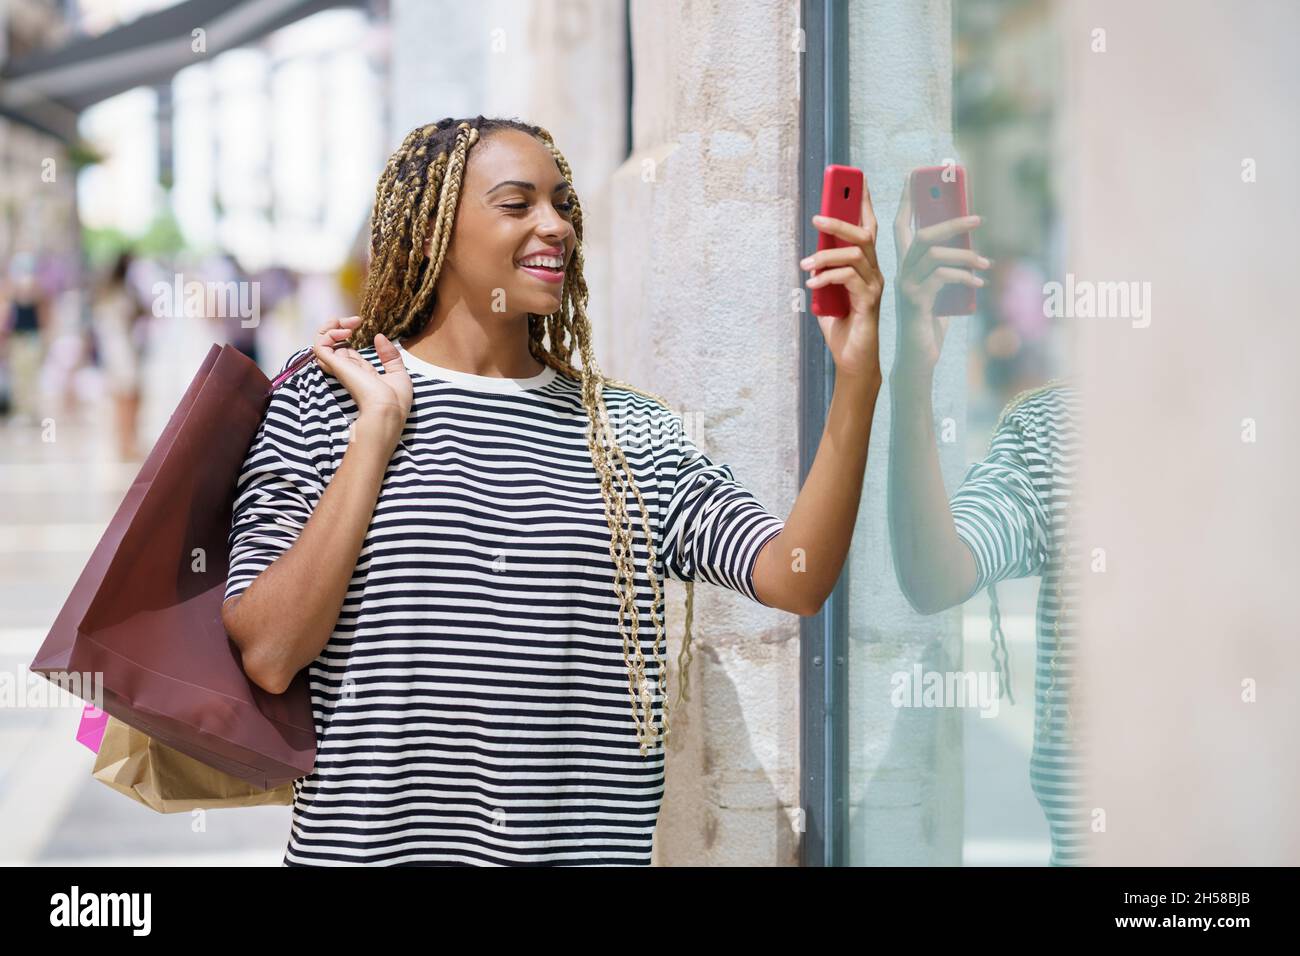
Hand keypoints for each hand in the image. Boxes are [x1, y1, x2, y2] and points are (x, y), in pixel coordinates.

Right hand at [310, 316, 412, 435]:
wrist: (389, 410)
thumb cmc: (395, 400)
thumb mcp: (398, 373)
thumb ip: (389, 355)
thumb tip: (379, 336)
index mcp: (361, 373)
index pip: (347, 352)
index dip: (349, 335)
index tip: (359, 322)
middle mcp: (348, 370)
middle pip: (332, 345)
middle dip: (339, 326)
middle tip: (355, 320)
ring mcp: (340, 367)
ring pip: (321, 343)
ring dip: (330, 327)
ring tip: (348, 322)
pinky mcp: (336, 365)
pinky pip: (320, 345)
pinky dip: (327, 333)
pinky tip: (344, 331)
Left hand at [801, 174, 884, 380]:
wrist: (852, 360)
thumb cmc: (841, 327)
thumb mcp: (827, 294)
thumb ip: (824, 273)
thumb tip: (811, 255)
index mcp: (865, 267)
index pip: (868, 228)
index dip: (864, 203)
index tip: (855, 181)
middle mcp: (875, 272)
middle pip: (864, 235)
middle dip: (840, 222)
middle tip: (817, 219)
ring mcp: (875, 286)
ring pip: (855, 254)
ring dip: (825, 256)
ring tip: (805, 266)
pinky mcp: (869, 302)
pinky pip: (849, 278)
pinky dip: (827, 277)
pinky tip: (812, 284)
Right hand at [893, 174, 987, 374]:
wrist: (919, 358)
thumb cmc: (931, 324)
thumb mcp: (943, 290)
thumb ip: (949, 269)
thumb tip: (971, 248)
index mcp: (905, 266)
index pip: (901, 226)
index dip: (906, 201)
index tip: (914, 177)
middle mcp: (901, 272)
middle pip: (922, 234)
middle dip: (951, 221)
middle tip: (978, 218)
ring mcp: (906, 286)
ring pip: (935, 254)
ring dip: (965, 254)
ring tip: (985, 262)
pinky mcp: (916, 301)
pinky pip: (942, 277)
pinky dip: (965, 277)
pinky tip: (979, 283)